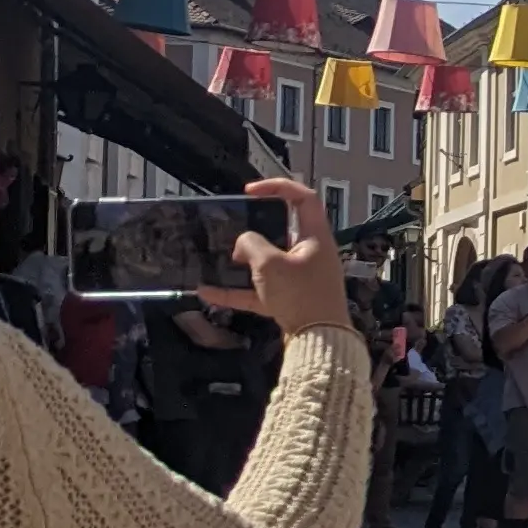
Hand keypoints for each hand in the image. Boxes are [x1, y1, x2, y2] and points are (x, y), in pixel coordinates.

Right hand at [211, 179, 350, 338]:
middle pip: (282, 232)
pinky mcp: (290, 300)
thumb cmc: (301, 295)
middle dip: (255, 231)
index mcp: (315, 237)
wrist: (319, 340)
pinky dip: (236, 291)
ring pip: (269, 262)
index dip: (278, 187)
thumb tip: (244, 244)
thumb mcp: (270, 264)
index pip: (303, 198)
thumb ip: (252, 245)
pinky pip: (259, 291)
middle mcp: (310, 254)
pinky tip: (208, 292)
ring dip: (244, 262)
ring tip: (220, 261)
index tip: (251, 191)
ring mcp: (300, 278)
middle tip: (234, 233)